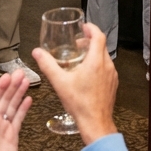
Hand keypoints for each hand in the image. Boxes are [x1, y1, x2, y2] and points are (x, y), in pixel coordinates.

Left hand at [0, 71, 31, 150]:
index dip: (0, 87)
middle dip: (12, 86)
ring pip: (12, 106)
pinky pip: (18, 118)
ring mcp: (2, 128)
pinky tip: (29, 99)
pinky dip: (23, 108)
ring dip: (18, 93)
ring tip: (26, 81)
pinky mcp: (12, 136)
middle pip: (4, 99)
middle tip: (21, 73)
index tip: (8, 76)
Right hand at [32, 23, 117, 144]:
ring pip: (104, 57)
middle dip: (90, 41)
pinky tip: (86, 74)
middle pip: (101, 46)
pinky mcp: (112, 85)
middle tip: (78, 42)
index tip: (84, 27)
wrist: (95, 123)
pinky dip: (98, 65)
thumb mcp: (59, 82)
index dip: (91, 28)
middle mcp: (107, 66)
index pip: (99, 36)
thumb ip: (47, 65)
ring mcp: (112, 76)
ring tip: (80, 58)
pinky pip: (106, 69)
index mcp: (96, 62)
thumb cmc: (80, 104)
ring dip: (94, 53)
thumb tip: (37, 53)